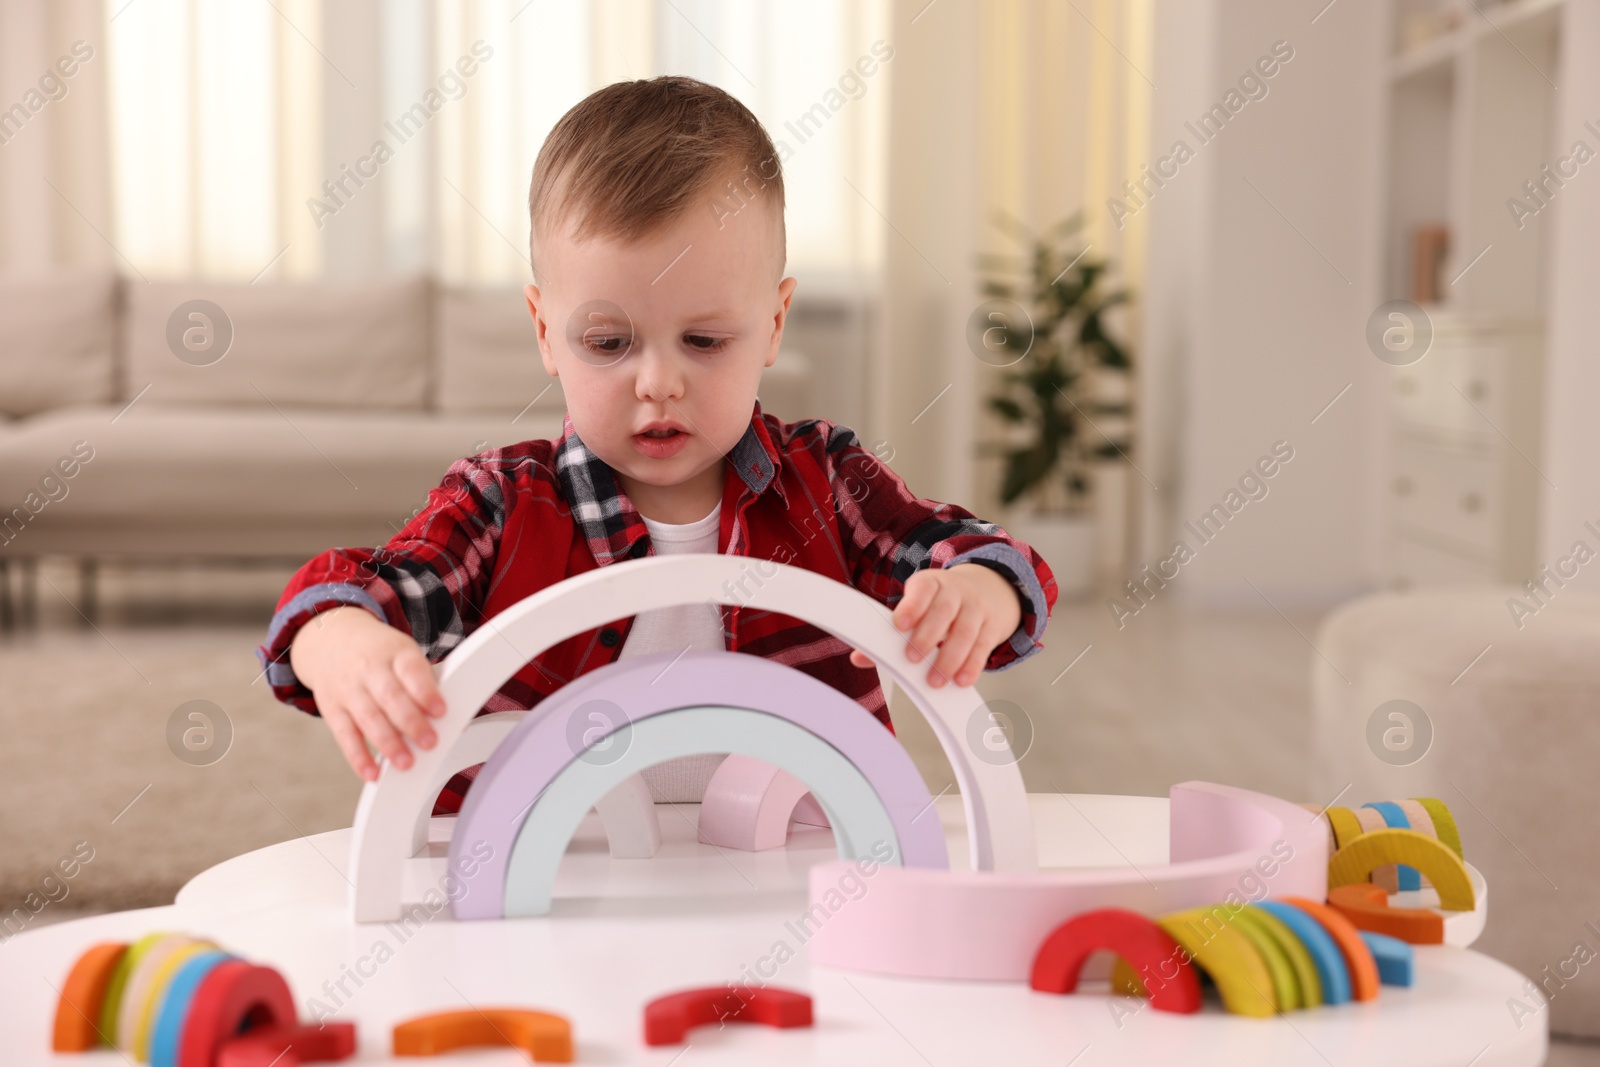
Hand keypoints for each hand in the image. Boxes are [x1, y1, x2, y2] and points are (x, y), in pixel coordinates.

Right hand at [288, 606, 448, 781]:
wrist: (331, 639)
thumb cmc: (378, 652)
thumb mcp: (402, 652)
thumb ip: (423, 681)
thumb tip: (449, 719)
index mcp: (395, 652)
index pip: (411, 671)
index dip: (426, 692)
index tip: (441, 711)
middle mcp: (370, 669)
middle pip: (390, 697)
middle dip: (411, 722)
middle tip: (429, 742)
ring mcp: (349, 689)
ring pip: (368, 718)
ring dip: (388, 743)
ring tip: (406, 763)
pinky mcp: (332, 709)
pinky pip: (345, 735)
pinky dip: (358, 757)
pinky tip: (373, 772)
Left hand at [849, 564, 1022, 687]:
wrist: (989, 589)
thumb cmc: (941, 604)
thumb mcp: (917, 608)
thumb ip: (889, 633)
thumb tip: (859, 658)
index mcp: (930, 583)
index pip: (922, 589)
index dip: (911, 605)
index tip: (899, 625)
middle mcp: (955, 591)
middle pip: (943, 611)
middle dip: (927, 636)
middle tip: (912, 658)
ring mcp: (976, 607)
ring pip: (965, 631)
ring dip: (949, 658)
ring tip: (935, 680)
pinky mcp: (992, 626)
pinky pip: (982, 646)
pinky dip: (972, 665)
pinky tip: (961, 680)